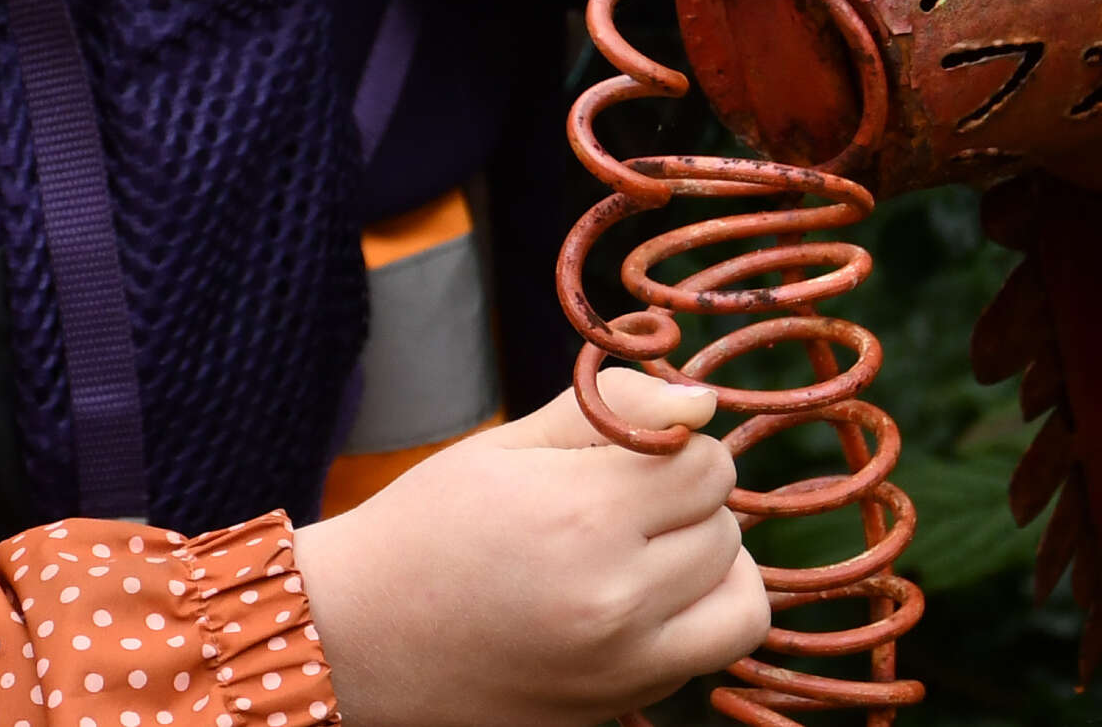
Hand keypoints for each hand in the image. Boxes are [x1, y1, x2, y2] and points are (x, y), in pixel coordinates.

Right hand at [292, 370, 768, 726]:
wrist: (360, 637)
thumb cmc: (429, 526)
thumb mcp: (509, 446)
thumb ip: (612, 410)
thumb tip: (705, 405)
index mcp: (583, 515)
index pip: (708, 462)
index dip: (677, 444)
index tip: (628, 452)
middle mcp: (615, 597)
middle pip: (725, 525)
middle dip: (687, 501)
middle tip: (618, 501)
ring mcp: (622, 664)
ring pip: (740, 595)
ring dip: (709, 562)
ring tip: (649, 549)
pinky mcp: (620, 702)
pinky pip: (715, 652)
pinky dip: (704, 618)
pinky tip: (651, 597)